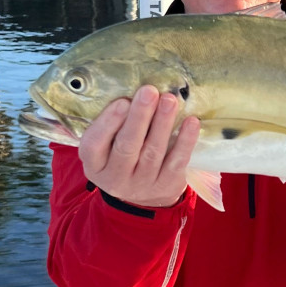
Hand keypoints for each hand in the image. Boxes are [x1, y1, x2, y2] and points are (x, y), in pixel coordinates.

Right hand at [78, 85, 200, 207]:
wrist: (142, 195)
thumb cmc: (121, 157)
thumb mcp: (106, 146)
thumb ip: (110, 124)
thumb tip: (127, 92)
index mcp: (94, 164)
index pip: (94, 144)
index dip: (108, 122)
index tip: (122, 101)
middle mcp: (115, 178)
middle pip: (126, 147)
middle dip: (139, 117)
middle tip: (149, 91)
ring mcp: (142, 184)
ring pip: (152, 152)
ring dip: (162, 123)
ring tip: (169, 100)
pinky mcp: (167, 186)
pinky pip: (177, 162)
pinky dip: (185, 141)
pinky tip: (191, 122)